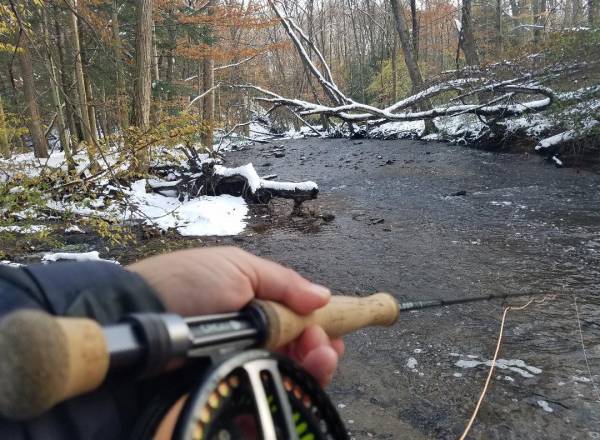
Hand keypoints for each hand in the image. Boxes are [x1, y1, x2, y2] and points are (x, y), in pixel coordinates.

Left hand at [127, 246, 343, 386]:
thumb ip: (284, 282)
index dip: (321, 330)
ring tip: (316, 361)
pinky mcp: (228, 384)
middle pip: (300, 352)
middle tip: (322, 350)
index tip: (332, 337)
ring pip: (288, 374)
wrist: (141, 314)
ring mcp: (241, 363)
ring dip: (311, 369)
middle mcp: (254, 337)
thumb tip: (324, 296)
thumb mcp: (238, 268)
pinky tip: (295, 385)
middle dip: (321, 351)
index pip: (300, 322)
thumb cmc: (188, 283)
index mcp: (259, 306)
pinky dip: (284, 392)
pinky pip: (262, 394)